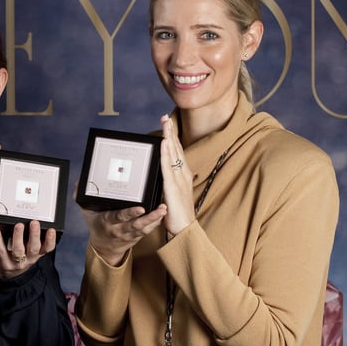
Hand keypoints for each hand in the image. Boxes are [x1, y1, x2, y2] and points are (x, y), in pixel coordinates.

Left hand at [0, 221, 56, 278]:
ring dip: (18, 237)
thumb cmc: (22, 257)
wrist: (10, 274)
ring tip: (19, 225)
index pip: (48, 248)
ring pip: (18, 250)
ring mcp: (17, 262)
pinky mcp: (5, 263)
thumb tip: (34, 221)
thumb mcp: (31, 250)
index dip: (50, 240)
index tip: (51, 230)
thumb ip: (33, 238)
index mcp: (37, 254)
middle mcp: (29, 259)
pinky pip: (1, 251)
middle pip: (33, 248)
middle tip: (34, 222)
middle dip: (35, 235)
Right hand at [78, 204, 166, 265]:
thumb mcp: (86, 213)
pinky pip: (148, 231)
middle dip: (149, 217)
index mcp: (108, 221)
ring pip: (144, 228)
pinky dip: (156, 223)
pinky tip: (163, 214)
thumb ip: (81, 198)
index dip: (130, 213)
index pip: (119, 217)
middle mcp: (120, 229)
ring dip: (155, 219)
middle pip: (136, 224)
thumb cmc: (97, 227)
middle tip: (160, 208)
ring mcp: (130, 234)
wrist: (103, 248)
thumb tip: (78, 184)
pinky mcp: (137, 236)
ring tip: (164, 209)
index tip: (140, 208)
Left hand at [160, 114, 194, 235]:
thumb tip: (161, 175)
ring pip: (173, 154)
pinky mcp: (173, 187)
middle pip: (176, 148)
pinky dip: (166, 153)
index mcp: (183, 175)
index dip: (172, 137)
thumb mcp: (173, 194)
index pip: (177, 152)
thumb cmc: (178, 214)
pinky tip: (163, 143)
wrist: (185, 229)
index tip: (168, 124)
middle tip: (165, 117)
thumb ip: (168, 183)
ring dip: (168, 137)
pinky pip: (168, 166)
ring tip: (165, 123)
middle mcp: (183, 174)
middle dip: (171, 132)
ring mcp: (179, 179)